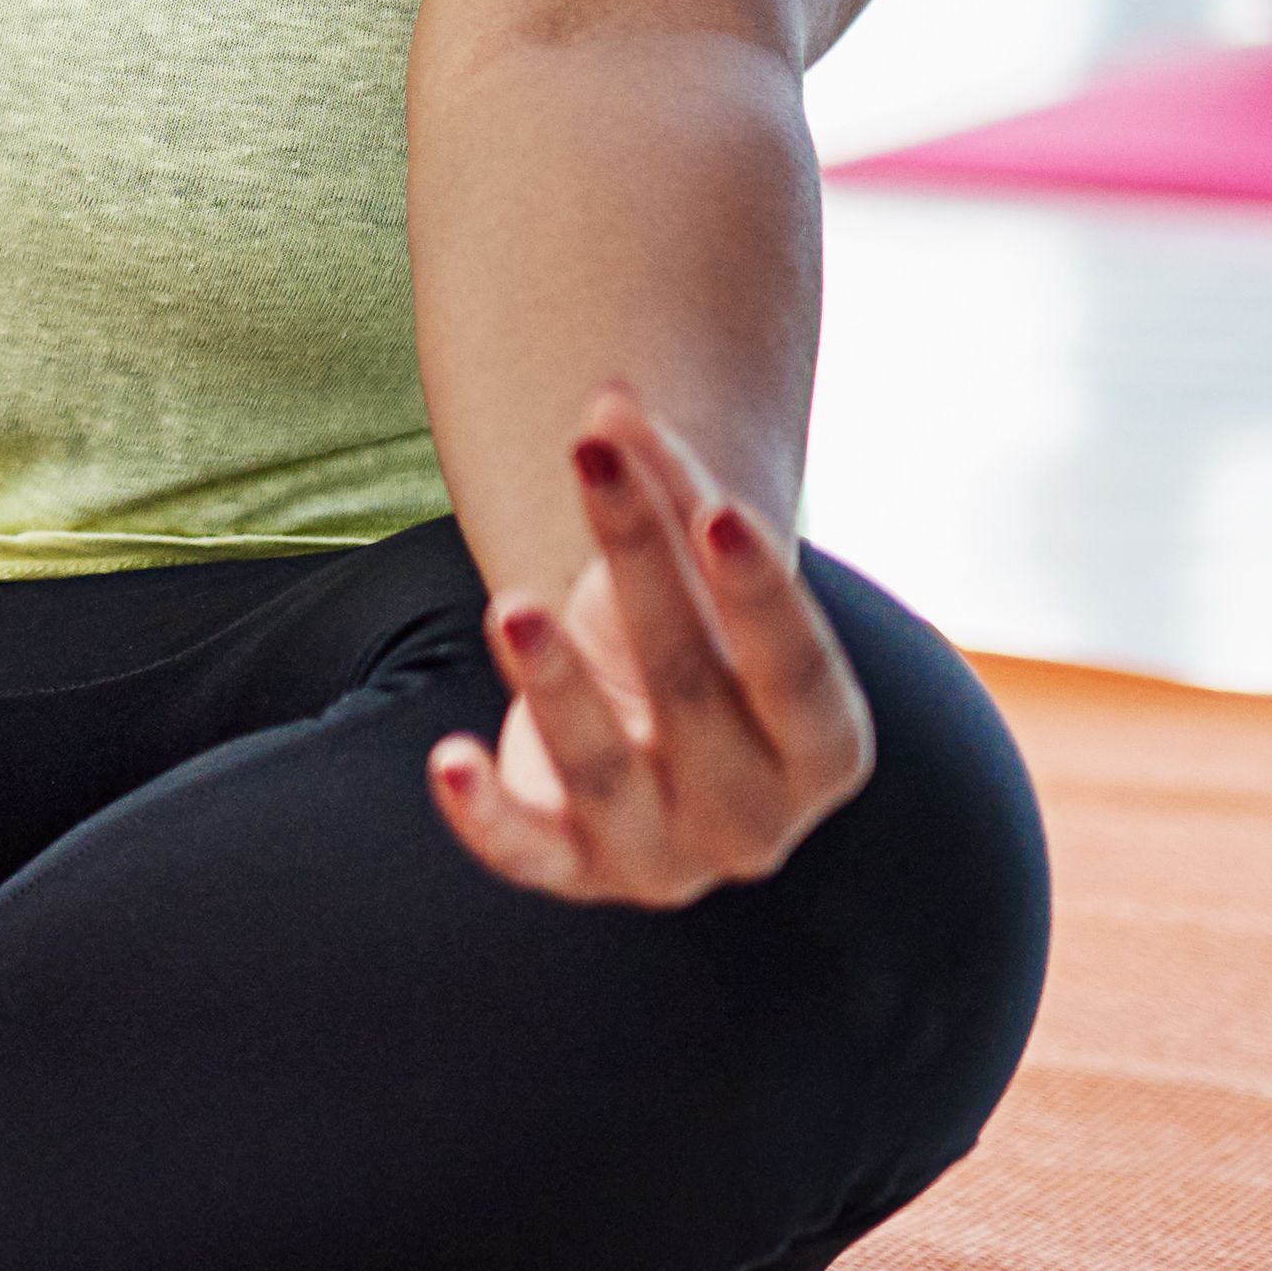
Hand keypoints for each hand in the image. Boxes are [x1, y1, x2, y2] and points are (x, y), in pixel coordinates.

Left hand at [427, 385, 877, 907]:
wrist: (645, 735)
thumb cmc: (689, 635)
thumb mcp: (692, 570)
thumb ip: (669, 487)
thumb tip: (610, 398)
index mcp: (825, 749)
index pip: (799, 672)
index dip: (760, 593)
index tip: (719, 510)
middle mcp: (758, 821)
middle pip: (693, 693)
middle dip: (639, 573)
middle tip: (592, 467)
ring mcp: (667, 860)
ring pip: (605, 775)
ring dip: (557, 688)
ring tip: (511, 604)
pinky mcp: (576, 873)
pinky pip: (529, 855)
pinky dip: (485, 815)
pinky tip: (446, 759)